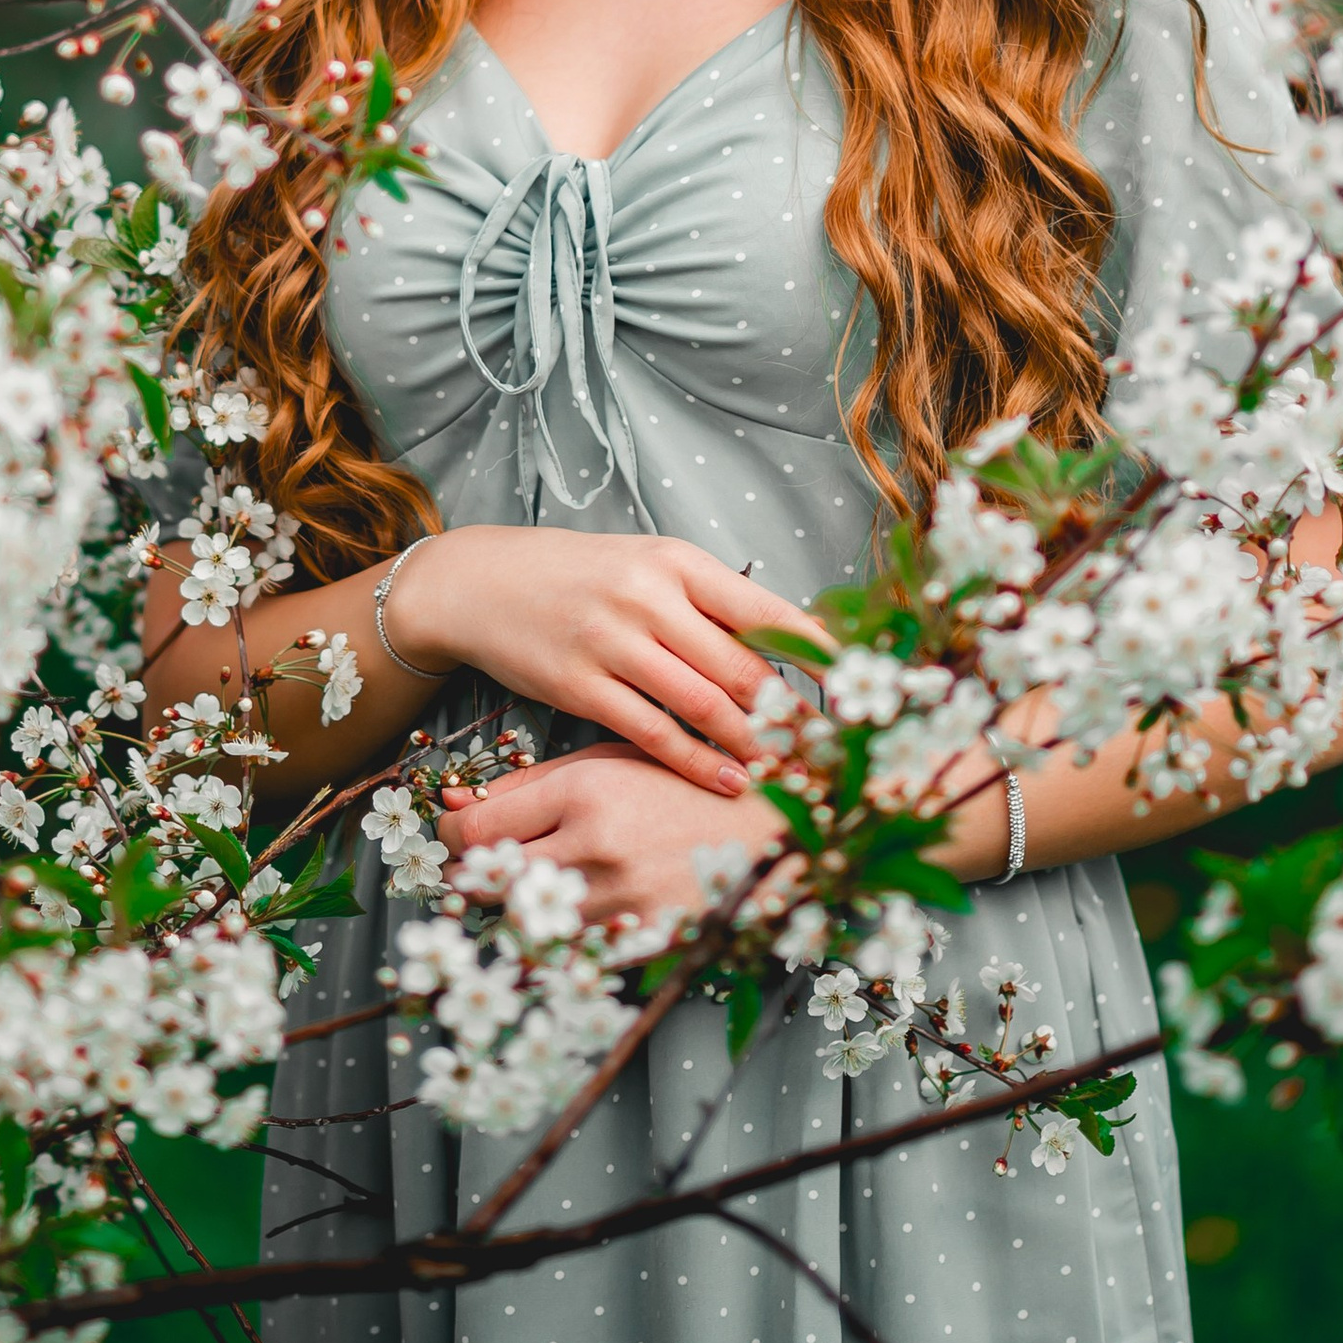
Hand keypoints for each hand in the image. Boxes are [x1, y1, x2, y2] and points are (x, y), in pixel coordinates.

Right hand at [384, 526, 825, 794]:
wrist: (482, 583)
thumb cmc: (579, 578)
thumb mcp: (647, 568)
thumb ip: (708, 605)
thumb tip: (790, 648)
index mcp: (678, 561)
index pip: (767, 610)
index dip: (819, 656)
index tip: (860, 691)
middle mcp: (650, 595)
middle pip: (743, 666)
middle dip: (795, 716)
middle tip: (836, 754)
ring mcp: (613, 641)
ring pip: (705, 703)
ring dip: (755, 745)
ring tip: (794, 775)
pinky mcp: (581, 685)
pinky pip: (654, 733)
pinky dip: (698, 762)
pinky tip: (729, 781)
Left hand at [442, 741, 791, 935]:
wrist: (775, 830)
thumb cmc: (684, 785)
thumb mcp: (609, 760)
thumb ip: (531, 785)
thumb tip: (455, 806)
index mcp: (585, 792)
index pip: (477, 834)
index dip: (452, 839)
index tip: (456, 835)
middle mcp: (595, 849)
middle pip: (489, 887)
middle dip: (477, 879)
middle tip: (486, 867)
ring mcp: (621, 904)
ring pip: (526, 928)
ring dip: (521, 912)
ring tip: (542, 886)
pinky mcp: (644, 945)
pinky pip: (572, 957)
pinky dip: (562, 943)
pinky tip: (578, 917)